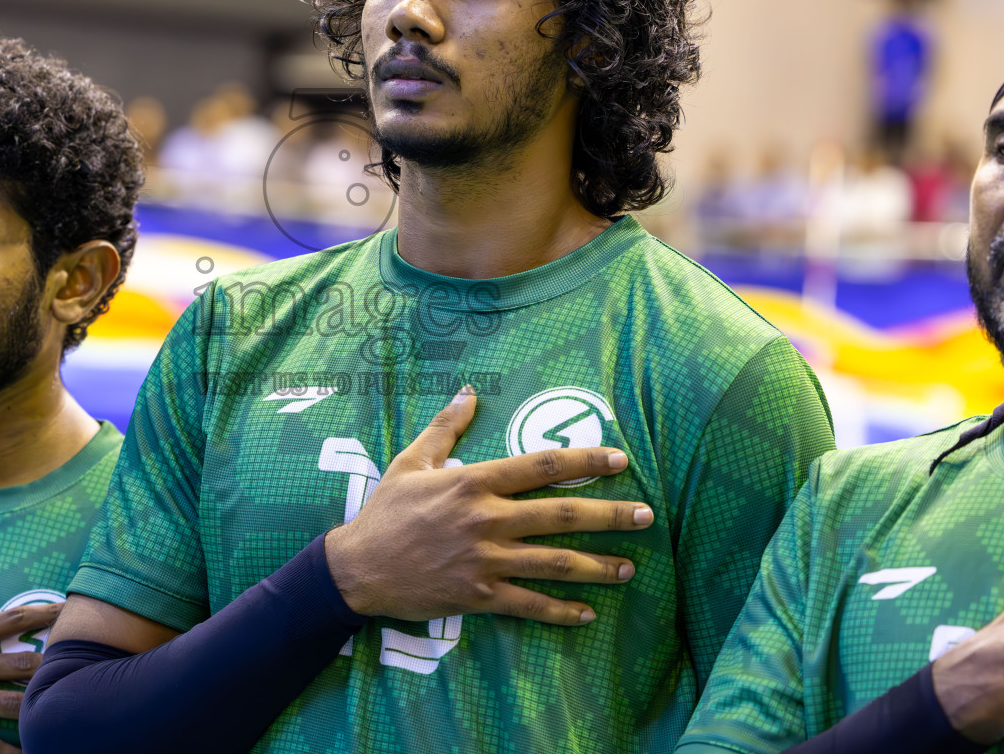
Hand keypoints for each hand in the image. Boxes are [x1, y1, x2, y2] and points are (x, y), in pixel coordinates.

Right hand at [0, 543, 60, 753]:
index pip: (11, 619)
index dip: (48, 613)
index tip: (76, 608)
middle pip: (21, 664)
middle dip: (55, 665)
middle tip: (88, 663)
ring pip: (11, 704)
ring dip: (41, 706)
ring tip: (74, 706)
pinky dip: (13, 749)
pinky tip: (36, 749)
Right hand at [324, 386, 650, 624]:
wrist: (357, 568)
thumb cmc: (385, 511)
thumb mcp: (410, 461)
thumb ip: (445, 427)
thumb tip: (469, 391)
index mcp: (473, 481)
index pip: (540, 466)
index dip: (583, 461)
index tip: (619, 459)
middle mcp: (486, 519)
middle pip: (561, 515)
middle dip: (609, 515)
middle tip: (646, 514)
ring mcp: (485, 560)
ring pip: (554, 563)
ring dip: (598, 566)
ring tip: (629, 568)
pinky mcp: (479, 596)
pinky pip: (529, 605)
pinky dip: (561, 610)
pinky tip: (587, 613)